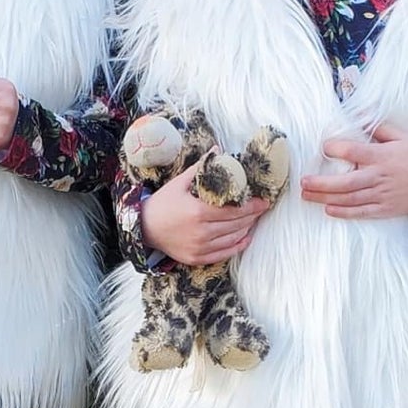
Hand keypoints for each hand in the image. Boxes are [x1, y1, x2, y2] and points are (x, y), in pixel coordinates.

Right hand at [141, 160, 269, 265]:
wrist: (144, 228)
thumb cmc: (163, 203)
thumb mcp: (180, 182)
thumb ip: (202, 167)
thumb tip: (218, 149)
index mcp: (198, 212)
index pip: (234, 210)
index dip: (252, 205)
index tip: (263, 200)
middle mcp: (201, 232)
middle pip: (237, 224)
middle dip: (253, 215)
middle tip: (262, 208)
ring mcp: (199, 247)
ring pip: (233, 239)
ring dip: (247, 229)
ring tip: (254, 219)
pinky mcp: (197, 258)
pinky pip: (224, 254)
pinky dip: (238, 245)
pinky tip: (245, 237)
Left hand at [299, 123, 407, 219]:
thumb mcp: (402, 136)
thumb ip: (379, 127)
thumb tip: (360, 116)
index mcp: (381, 156)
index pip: (353, 152)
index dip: (336, 149)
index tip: (324, 147)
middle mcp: (379, 177)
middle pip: (345, 182)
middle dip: (321, 183)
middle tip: (302, 182)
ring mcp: (381, 195)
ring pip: (349, 199)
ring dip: (325, 198)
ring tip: (306, 196)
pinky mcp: (384, 209)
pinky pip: (361, 212)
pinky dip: (344, 212)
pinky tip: (328, 210)